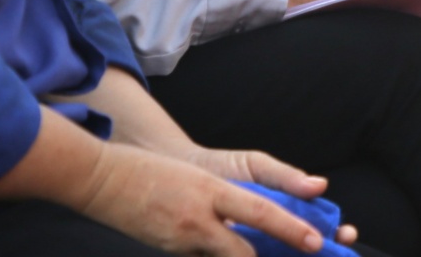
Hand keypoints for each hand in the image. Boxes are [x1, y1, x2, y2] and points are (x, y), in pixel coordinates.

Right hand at [77, 141, 328, 255]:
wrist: (105, 179)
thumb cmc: (160, 172)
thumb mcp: (203, 176)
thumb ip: (237, 194)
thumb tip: (284, 202)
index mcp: (213, 190)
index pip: (261, 211)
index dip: (290, 228)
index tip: (316, 242)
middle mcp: (199, 218)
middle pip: (244, 251)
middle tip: (300, 254)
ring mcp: (181, 240)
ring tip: (260, 251)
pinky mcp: (169, 251)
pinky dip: (218, 256)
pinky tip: (225, 249)